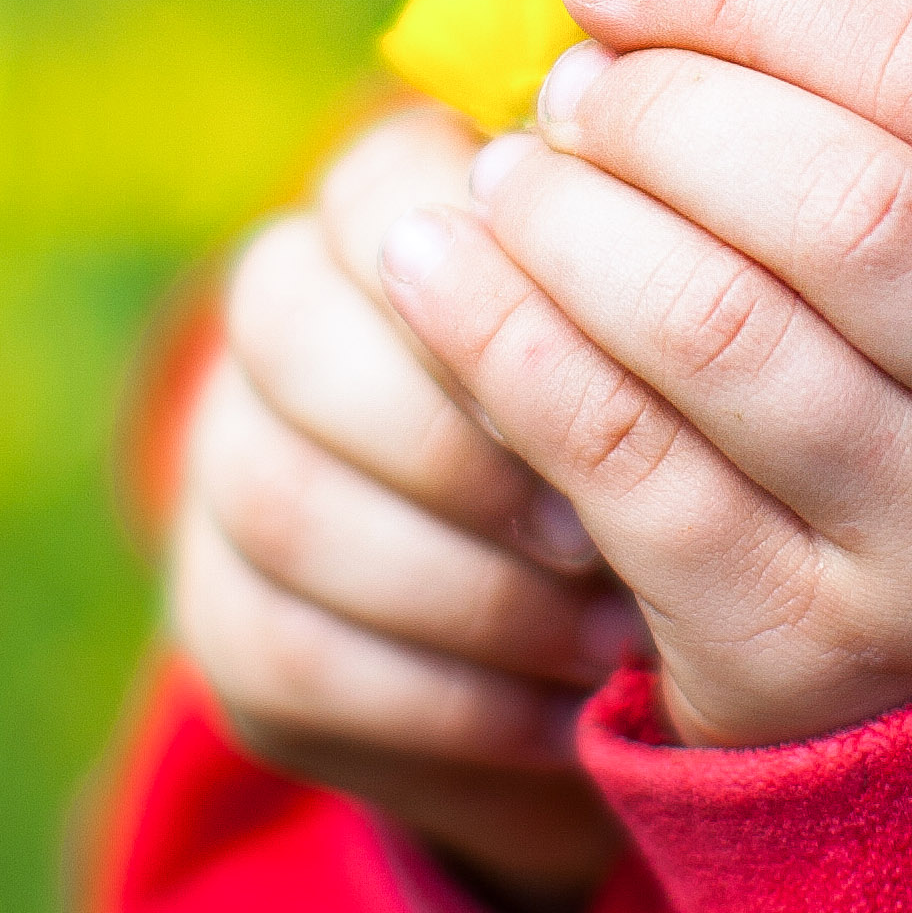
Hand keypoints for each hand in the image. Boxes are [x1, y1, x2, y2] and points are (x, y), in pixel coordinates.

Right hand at [165, 102, 645, 912]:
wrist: (598, 639)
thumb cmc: (670, 445)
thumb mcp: (674, 371)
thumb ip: (651, 322)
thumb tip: (689, 321)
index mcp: (387, 204)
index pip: (382, 192)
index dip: (493, 291)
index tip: (625, 384)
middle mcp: (279, 312)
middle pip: (293, 334)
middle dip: (461, 451)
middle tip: (605, 534)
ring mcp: (230, 465)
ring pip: (284, 503)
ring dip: (468, 590)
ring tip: (611, 639)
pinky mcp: (222, 620)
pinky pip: (291, 657)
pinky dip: (445, 701)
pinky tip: (564, 720)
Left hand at [379, 0, 911, 746]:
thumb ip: (868, 98)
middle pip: (847, 205)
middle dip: (665, 116)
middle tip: (566, 90)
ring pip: (720, 332)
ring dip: (570, 224)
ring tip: (504, 174)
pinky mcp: (812, 656)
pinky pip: (625, 467)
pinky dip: (505, 346)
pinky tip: (434, 273)